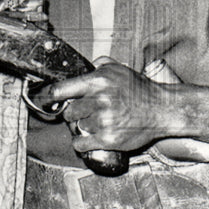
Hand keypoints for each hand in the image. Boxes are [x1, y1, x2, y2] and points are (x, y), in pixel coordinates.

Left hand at [46, 58, 177, 155]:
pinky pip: (81, 144)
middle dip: (75, 112)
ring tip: (99, 122)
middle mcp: (99, 100)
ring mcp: (103, 121)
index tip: (47, 100)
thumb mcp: (119, 69)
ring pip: (78, 126)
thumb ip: (98, 65)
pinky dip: (81, 143)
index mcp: (98, 81)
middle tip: (86, 112)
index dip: (51, 96)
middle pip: (69, 112)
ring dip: (84, 126)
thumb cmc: (139, 90)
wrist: (161, 109)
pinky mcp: (109, 139)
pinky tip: (86, 139)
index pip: (61, 90)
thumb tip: (83, 67)